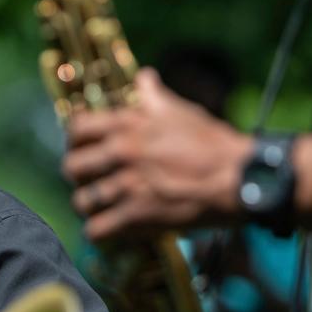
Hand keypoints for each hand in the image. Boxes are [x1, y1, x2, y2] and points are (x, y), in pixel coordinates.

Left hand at [63, 68, 252, 239]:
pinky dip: (102, 234)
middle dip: (80, 176)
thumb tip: (144, 77)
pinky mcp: (137, 217)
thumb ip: (154, 96)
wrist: (239, 178)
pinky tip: (112, 230)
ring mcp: (126, 185)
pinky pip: (97, 231)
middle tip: (93, 181)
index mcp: (127, 124)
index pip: (76, 128)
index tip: (84, 149)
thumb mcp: (180, 110)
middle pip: (71, 167)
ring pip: (81, 202)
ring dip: (91, 207)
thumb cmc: (212, 142)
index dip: (76, 141)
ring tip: (102, 209)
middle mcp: (120, 153)